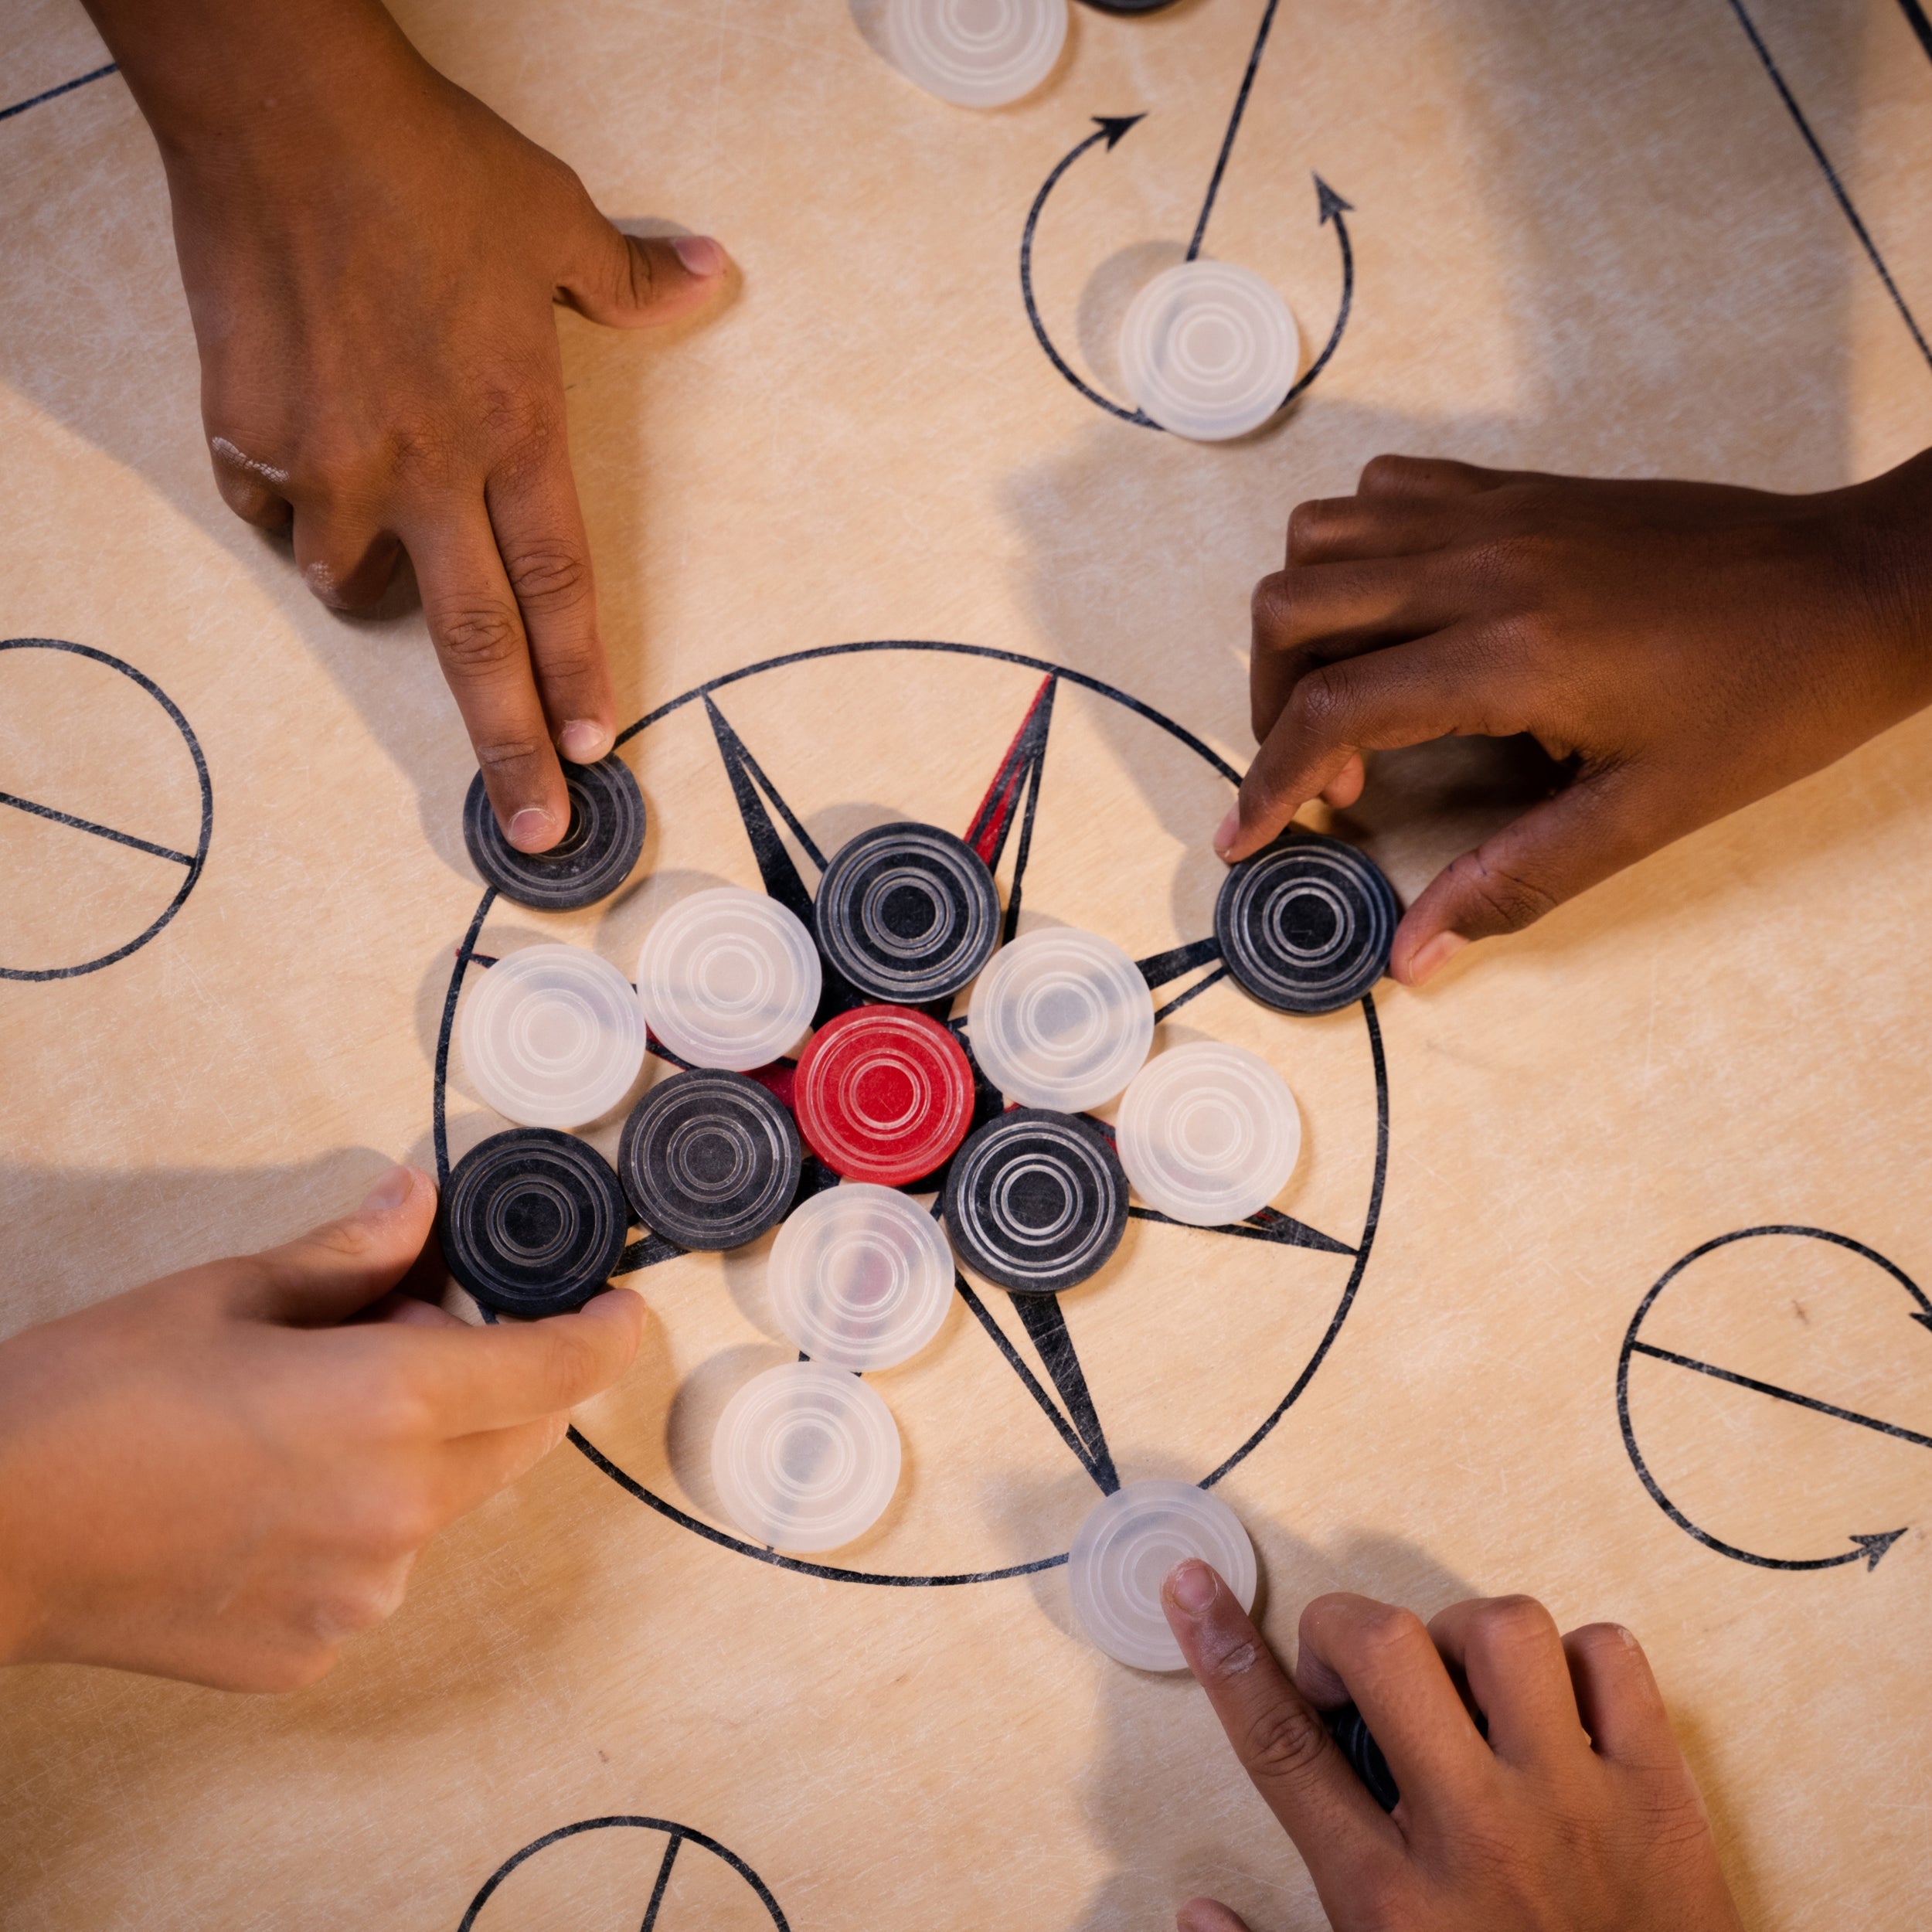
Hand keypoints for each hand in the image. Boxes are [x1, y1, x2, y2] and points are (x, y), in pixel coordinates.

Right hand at [0, 1167, 643, 1690]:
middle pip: (519, 1436)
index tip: (622, 1312)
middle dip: (505, 1381)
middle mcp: (398, 1511)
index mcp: (389, 1406)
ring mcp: (359, 1594)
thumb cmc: (88, 1400)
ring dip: (422, 1455)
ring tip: (311, 1420)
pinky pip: (378, 1570)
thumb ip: (347, 1257)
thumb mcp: (223, 1296)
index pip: (554, 1369)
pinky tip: (270, 1496)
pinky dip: (359, 1525)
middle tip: (419, 1336)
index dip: (603, 1334)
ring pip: (448, 1504)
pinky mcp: (312, 1651)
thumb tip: (418, 1206)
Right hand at [85, 0, 730, 851]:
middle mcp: (426, 471)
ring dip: (377, 583)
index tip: (596, 756)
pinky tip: (303, 458)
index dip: (580, 681)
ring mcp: (330, 464)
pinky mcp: (248, 437)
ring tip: (390, 535)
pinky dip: (292, 506)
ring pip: (353, 582)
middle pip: (475, 646)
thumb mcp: (553, 218)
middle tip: (536, 832)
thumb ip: (631, 281)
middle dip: (509, 751)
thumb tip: (708, 276)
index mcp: (514, 434)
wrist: (282, 111)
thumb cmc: (428, 164)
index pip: (560, 592)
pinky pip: (273, 513)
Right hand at [1161, 1563, 1742, 1931]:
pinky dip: (1580, 1662)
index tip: (1194, 1588)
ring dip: (1467, 1640)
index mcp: (1392, 1903)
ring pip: (1503, 1630)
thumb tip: (1195, 1912)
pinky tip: (1557, 1710)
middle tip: (1357, 1674)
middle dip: (1347, 1630)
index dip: (1225, 1652)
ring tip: (1464, 1690)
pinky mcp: (1661, 1798)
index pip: (1283, 1746)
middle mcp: (1476, 1836)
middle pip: (1382, 1650)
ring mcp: (1577, 1806)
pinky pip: (1613, 1660)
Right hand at [1224, 451, 1931, 982]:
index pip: (1334, 709)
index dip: (1269, 783)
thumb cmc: (1772, 698)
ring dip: (1303, 619)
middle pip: (1295, 609)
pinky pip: (1388, 490)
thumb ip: (1514, 881)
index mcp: (1514, 653)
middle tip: (1316, 769)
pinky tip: (1396, 613)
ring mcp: (1501, 515)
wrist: (1862, 589)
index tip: (1247, 835)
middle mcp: (1487, 566)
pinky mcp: (1523, 489)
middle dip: (1270, 702)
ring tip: (1343, 689)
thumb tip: (1417, 953)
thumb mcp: (1645, 815)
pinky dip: (1356, 548)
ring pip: (1322, 535)